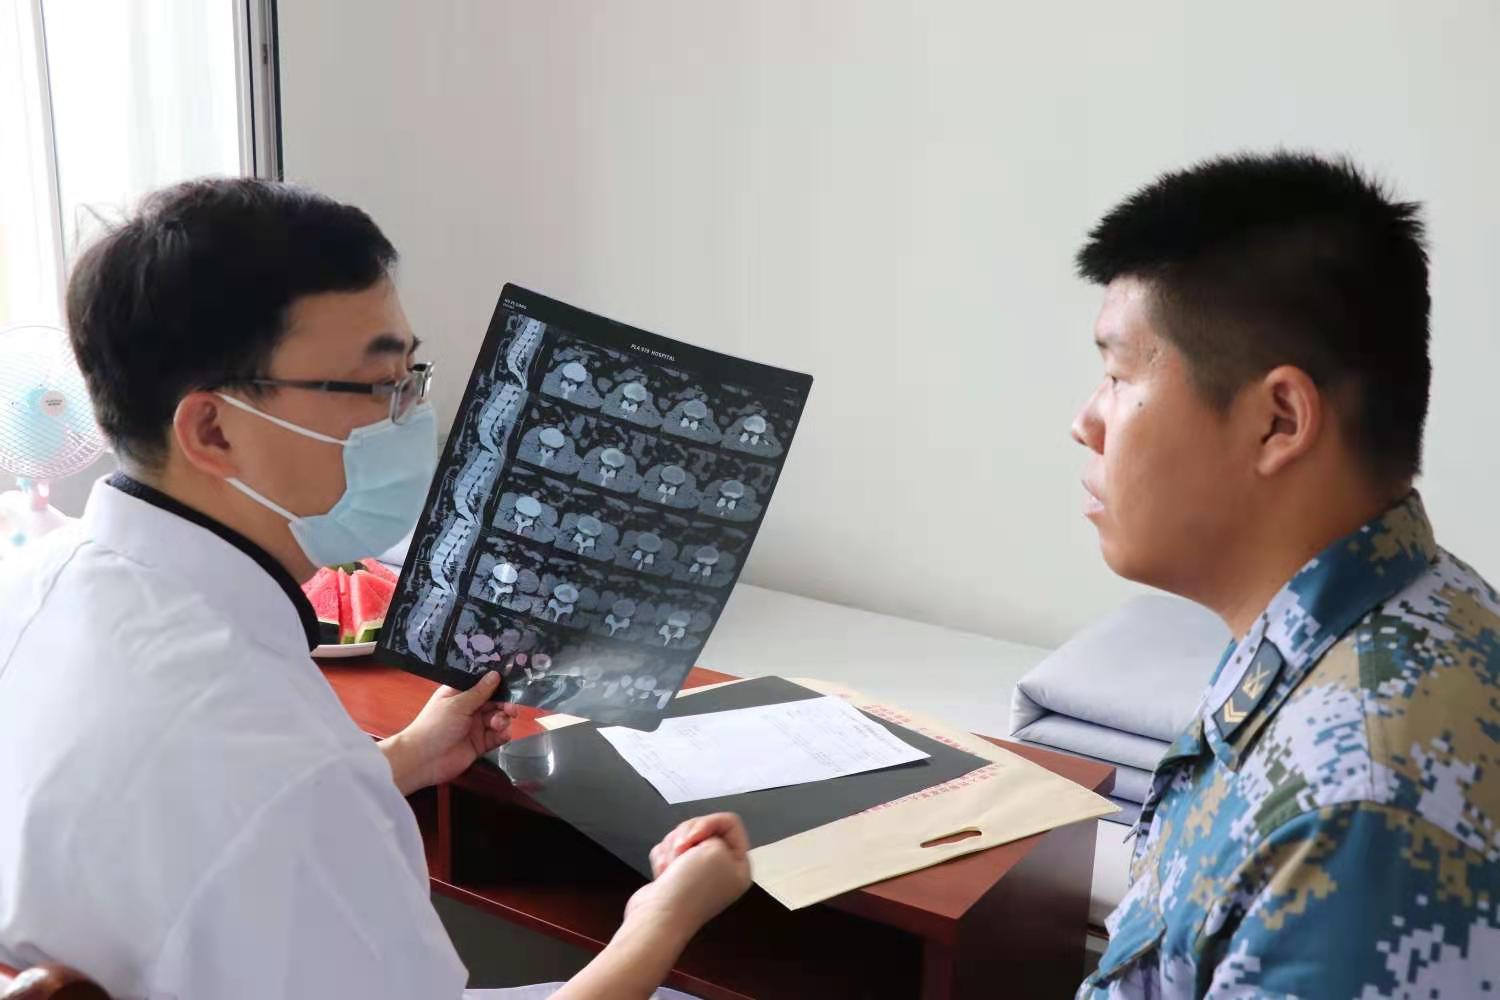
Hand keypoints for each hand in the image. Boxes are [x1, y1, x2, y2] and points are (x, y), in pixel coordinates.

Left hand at [380, 671, 518, 794]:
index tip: (512, 681)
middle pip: (494, 701)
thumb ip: (479, 691)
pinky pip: (497, 736)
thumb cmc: (436, 725)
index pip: (482, 684)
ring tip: (498, 724)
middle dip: (504, 703)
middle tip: (511, 709)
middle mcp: (469, 708)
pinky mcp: (481, 744)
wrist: (424, 760)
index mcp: (460, 694)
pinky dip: (503, 734)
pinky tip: (502, 734)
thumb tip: (495, 674)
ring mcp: (476, 726)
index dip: (497, 682)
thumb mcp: (458, 704)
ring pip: (498, 718)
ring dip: (503, 719)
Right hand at [623, 814, 751, 943]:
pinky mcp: (674, 876)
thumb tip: (698, 839)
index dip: (709, 822)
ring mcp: (696, 874)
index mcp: (739, 867)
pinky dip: (662, 859)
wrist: (658, 917)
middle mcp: (720, 870)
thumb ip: (714, 832)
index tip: (695, 836)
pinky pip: (667, 851)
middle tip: (681, 851)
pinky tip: (663, 875)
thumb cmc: (691, 887)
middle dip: (687, 835)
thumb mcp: (715, 849)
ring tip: (670, 868)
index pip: (730, 823)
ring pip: (682, 838)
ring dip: (672, 848)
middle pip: (703, 828)